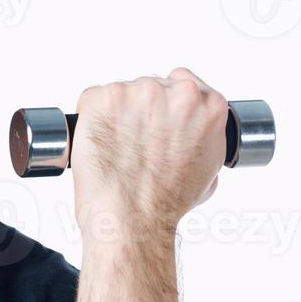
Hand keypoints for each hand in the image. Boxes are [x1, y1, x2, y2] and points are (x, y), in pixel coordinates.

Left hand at [70, 67, 228, 242]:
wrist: (133, 219)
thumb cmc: (166, 203)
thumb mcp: (209, 170)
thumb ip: (204, 136)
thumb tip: (191, 132)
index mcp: (208, 106)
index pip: (183, 82)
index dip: (166, 103)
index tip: (157, 118)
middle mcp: (177, 93)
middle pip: (151, 87)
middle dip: (141, 111)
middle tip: (134, 143)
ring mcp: (138, 93)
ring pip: (122, 94)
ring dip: (116, 115)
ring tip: (117, 149)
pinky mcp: (103, 99)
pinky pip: (93, 99)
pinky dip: (91, 118)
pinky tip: (100, 143)